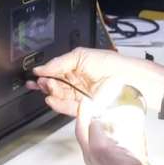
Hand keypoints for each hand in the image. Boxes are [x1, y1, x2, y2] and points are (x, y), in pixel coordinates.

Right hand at [27, 48, 163, 116]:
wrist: (129, 80)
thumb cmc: (111, 65)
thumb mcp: (82, 55)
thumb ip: (60, 62)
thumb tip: (41, 68)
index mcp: (76, 67)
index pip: (55, 71)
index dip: (44, 74)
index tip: (35, 75)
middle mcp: (78, 82)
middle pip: (55, 85)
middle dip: (45, 83)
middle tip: (41, 82)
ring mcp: (81, 96)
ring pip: (60, 96)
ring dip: (51, 92)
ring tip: (48, 88)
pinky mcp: (84, 109)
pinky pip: (67, 108)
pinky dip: (58, 104)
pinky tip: (51, 99)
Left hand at [75, 97, 163, 164]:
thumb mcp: (102, 148)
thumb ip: (95, 132)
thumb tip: (94, 120)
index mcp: (90, 154)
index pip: (81, 130)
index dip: (82, 114)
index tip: (86, 100)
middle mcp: (99, 158)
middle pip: (91, 133)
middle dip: (92, 118)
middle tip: (97, 104)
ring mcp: (114, 160)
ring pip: (106, 137)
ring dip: (108, 124)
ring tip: (112, 112)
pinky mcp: (128, 161)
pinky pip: (122, 142)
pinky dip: (123, 131)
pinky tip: (129, 126)